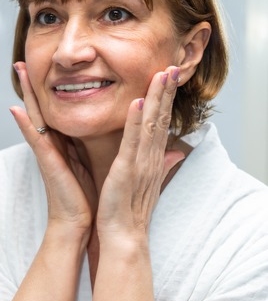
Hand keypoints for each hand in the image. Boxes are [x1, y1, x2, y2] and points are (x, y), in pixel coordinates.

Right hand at [11, 62, 96, 236]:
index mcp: (65, 142)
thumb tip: (123, 132)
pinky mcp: (47, 162)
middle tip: (22, 60)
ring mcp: (46, 151)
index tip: (47, 66)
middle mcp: (52, 143)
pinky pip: (34, 139)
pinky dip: (24, 124)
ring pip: (34, 115)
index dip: (52, 88)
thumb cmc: (90, 196)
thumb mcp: (98, 163)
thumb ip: (104, 145)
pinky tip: (15, 108)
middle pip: (40, 106)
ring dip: (24, 92)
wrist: (81, 224)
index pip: (56, 109)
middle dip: (30, 84)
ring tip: (19, 70)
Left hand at [97, 66, 185, 240]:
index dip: (166, 98)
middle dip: (166, 91)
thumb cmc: (128, 209)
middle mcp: (151, 157)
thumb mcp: (147, 182)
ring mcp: (140, 162)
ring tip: (161, 74)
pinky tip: (139, 103)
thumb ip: (162, 164)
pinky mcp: (127, 170)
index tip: (169, 75)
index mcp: (151, 158)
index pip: (161, 122)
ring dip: (157, 98)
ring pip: (151, 124)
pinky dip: (136, 122)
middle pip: (161, 118)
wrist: (122, 235)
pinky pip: (133, 142)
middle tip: (172, 65)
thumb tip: (178, 152)